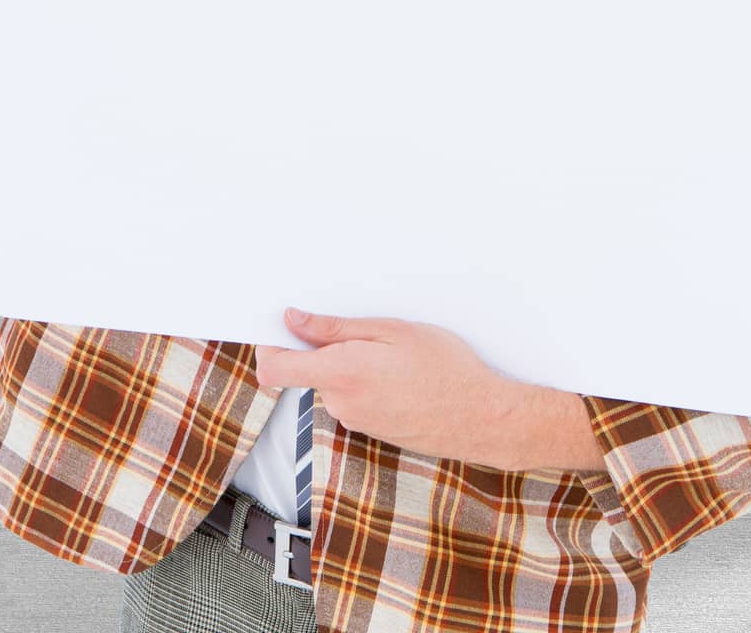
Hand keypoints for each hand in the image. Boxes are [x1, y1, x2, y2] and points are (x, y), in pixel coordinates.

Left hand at [254, 308, 514, 465]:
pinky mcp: (371, 430)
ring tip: (397, 355)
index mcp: (341, 373)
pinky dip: (369, 382)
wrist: (481, 418)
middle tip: (370, 330)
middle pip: (311, 370)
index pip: (276, 369)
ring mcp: (356, 420)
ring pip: (337, 382)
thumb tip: (295, 320)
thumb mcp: (392, 331)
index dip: (269, 346)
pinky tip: (403, 376)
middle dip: (330, 347)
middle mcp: (341, 402)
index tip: (281, 326)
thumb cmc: (445, 368)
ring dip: (354, 365)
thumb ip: (336, 328)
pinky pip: (356, 398)